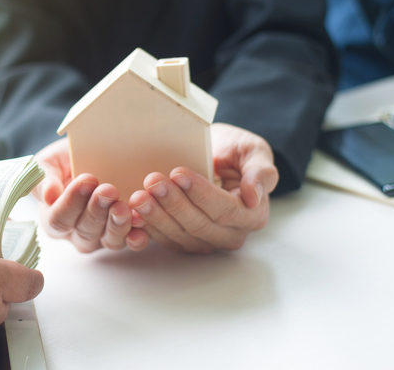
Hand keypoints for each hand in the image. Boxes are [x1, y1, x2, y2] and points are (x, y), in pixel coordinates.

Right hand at [32, 138, 148, 252]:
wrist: (91, 155)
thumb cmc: (65, 160)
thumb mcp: (49, 162)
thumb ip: (45, 177)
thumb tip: (48, 193)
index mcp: (53, 219)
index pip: (58, 219)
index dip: (71, 202)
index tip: (86, 180)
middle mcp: (76, 233)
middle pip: (85, 231)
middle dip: (97, 210)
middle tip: (108, 190)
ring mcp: (101, 237)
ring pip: (108, 240)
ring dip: (117, 225)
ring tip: (124, 207)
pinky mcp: (123, 235)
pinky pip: (130, 242)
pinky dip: (136, 236)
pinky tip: (141, 223)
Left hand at [129, 123, 276, 253]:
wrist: (216, 156)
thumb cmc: (236, 151)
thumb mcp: (253, 151)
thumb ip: (261, 171)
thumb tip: (255, 197)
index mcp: (253, 215)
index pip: (225, 210)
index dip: (200, 193)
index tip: (178, 172)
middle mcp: (231, 234)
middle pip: (199, 225)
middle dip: (173, 203)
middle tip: (152, 181)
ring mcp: (206, 241)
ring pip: (180, 235)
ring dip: (156, 217)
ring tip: (139, 196)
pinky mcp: (184, 241)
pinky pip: (165, 240)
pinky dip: (148, 228)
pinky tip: (133, 214)